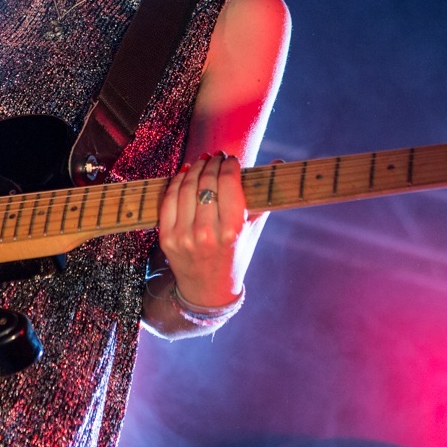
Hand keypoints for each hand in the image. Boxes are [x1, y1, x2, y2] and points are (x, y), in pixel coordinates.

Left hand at [158, 152, 264, 307]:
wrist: (208, 289)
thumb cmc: (236, 255)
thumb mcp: (253, 230)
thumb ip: (263, 197)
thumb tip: (279, 163)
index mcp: (232, 231)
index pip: (228, 183)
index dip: (229, 165)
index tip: (232, 159)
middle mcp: (206, 234)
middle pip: (207, 182)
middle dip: (212, 163)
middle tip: (217, 156)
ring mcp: (183, 236)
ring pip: (186, 187)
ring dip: (194, 168)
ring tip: (202, 161)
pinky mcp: (166, 237)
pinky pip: (168, 200)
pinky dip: (176, 182)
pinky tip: (185, 173)